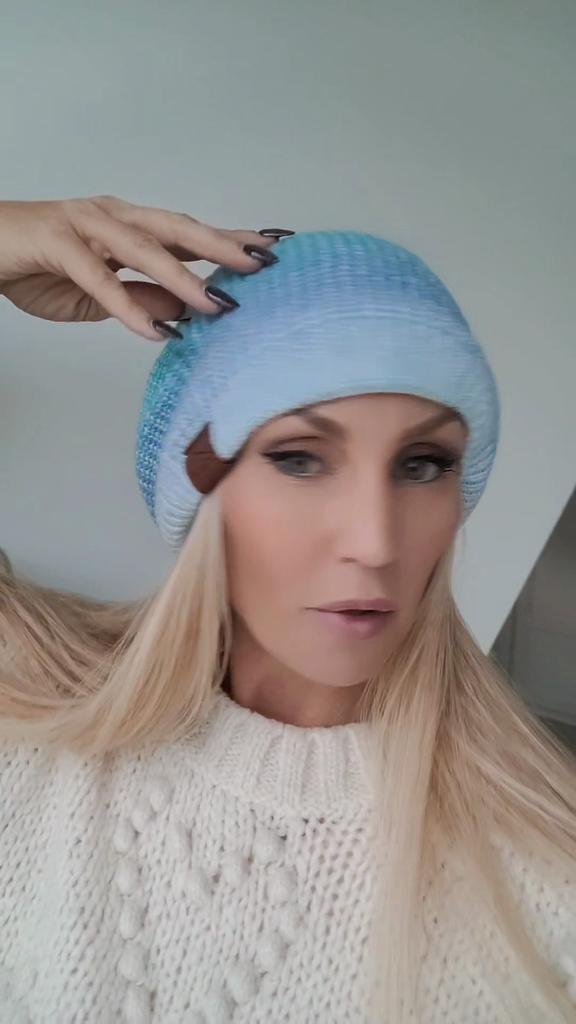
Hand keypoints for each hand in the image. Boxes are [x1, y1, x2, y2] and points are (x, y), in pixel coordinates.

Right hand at [0, 195, 288, 340]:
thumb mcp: (101, 294)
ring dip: (183, 278)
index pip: (189, 232)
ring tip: (217, 304)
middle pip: (178, 229)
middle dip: (222, 247)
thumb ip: (143, 299)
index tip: (273, 249)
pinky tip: (154, 332)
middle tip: (262, 265)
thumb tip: (188, 315)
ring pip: (144, 249)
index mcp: (129, 226)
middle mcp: (114, 217)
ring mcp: (85, 225)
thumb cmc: (39, 266)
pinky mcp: (57, 244)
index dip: (230, 240)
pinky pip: (99, 279)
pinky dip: (128, 307)